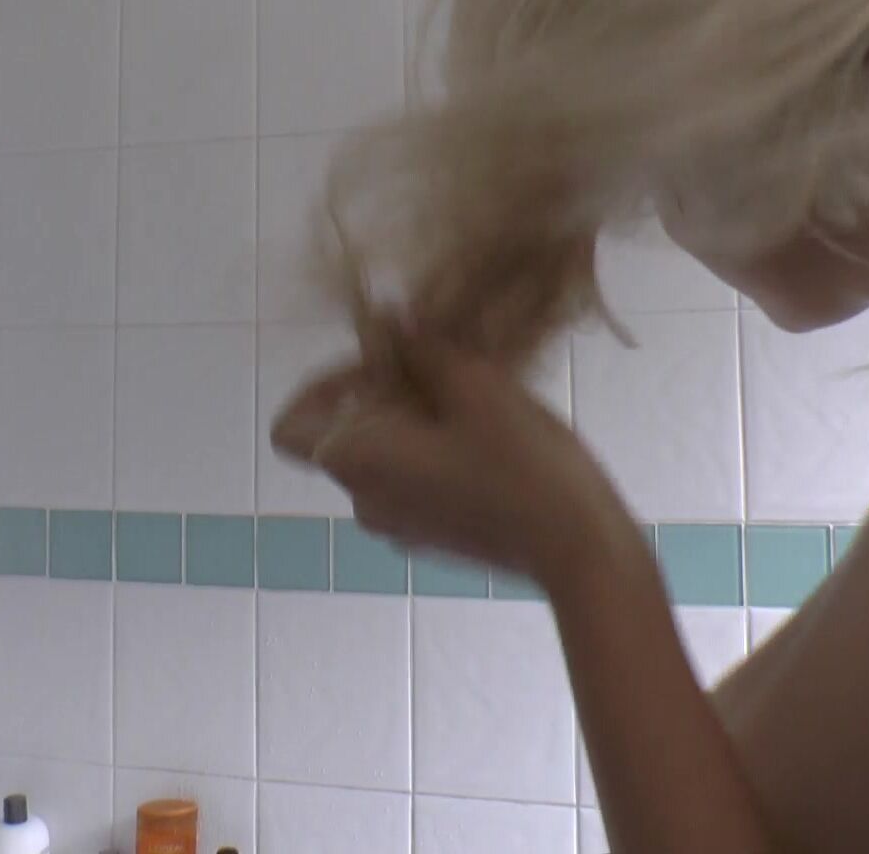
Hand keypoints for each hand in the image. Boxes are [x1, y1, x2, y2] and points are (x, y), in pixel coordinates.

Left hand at [270, 326, 644, 588]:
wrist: (578, 549)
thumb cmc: (519, 461)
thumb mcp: (472, 384)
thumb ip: (419, 348)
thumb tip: (385, 320)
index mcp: (355, 462)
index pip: (290, 425)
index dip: (323, 382)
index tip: (379, 360)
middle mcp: (363, 500)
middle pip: (347, 431)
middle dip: (387, 388)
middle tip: (446, 363)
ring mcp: (398, 527)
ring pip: (387, 453)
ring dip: (418, 416)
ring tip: (478, 394)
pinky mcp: (434, 537)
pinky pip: (416, 479)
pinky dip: (437, 449)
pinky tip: (493, 433)